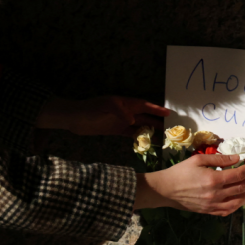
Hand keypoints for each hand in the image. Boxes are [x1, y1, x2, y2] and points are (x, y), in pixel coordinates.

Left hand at [35, 95, 169, 136]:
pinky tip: (145, 142)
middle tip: (170, 126)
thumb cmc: (90, 109)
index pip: (144, 105)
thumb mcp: (105, 107)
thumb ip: (120, 111)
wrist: (74, 119)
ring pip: (139, 125)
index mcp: (124, 103)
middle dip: (157, 120)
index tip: (168, 112)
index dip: (156, 108)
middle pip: (144, 115)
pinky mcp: (115, 130)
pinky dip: (138, 137)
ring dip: (149, 129)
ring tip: (161, 135)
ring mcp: (121, 121)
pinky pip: (130, 133)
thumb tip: (133, 119)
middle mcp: (125, 111)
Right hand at [134, 154, 244, 215]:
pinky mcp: (209, 211)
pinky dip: (239, 204)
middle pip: (242, 188)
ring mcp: (213, 205)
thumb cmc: (180, 172)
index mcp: (213, 179)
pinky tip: (244, 198)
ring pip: (238, 201)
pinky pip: (228, 210)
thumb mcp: (198, 159)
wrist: (165, 190)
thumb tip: (236, 158)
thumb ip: (219, 159)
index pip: (239, 174)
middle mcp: (215, 194)